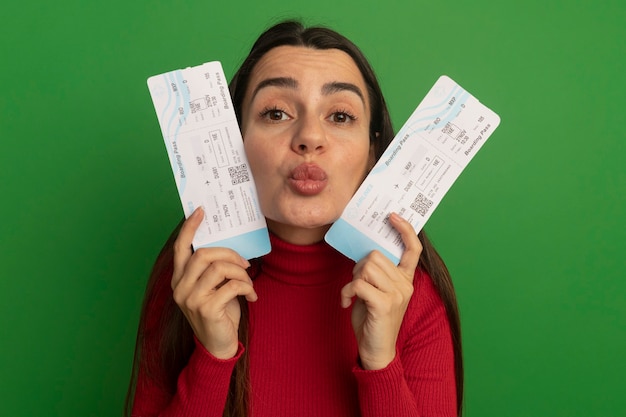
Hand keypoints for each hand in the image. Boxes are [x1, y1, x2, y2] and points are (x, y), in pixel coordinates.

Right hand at [171, 207, 257, 358]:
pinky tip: (252, 296)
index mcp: (179, 279)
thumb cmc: (219, 313)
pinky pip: (232, 285)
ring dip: (241, 272)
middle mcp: (180, 288)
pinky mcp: (207, 309)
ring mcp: (191, 299)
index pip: (180, 248)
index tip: (201, 211)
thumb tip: (230, 248)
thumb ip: (213, 270)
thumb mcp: (213, 288)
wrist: (218, 346)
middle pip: (204, 254)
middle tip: (245, 263)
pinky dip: (247, 287)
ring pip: (220, 268)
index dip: (190, 228)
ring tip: (249, 282)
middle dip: (230, 254)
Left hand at [340, 213, 421, 369]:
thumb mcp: (377, 292)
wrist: (376, 350)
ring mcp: (397, 294)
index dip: (405, 230)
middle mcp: (405, 284)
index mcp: (406, 279)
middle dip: (358, 267)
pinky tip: (346, 303)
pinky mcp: (384, 304)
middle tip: (355, 284)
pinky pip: (358, 284)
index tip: (392, 216)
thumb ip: (377, 273)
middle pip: (375, 255)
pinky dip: (347, 292)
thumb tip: (365, 254)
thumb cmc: (373, 319)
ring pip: (366, 267)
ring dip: (352, 279)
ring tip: (353, 295)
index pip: (413, 249)